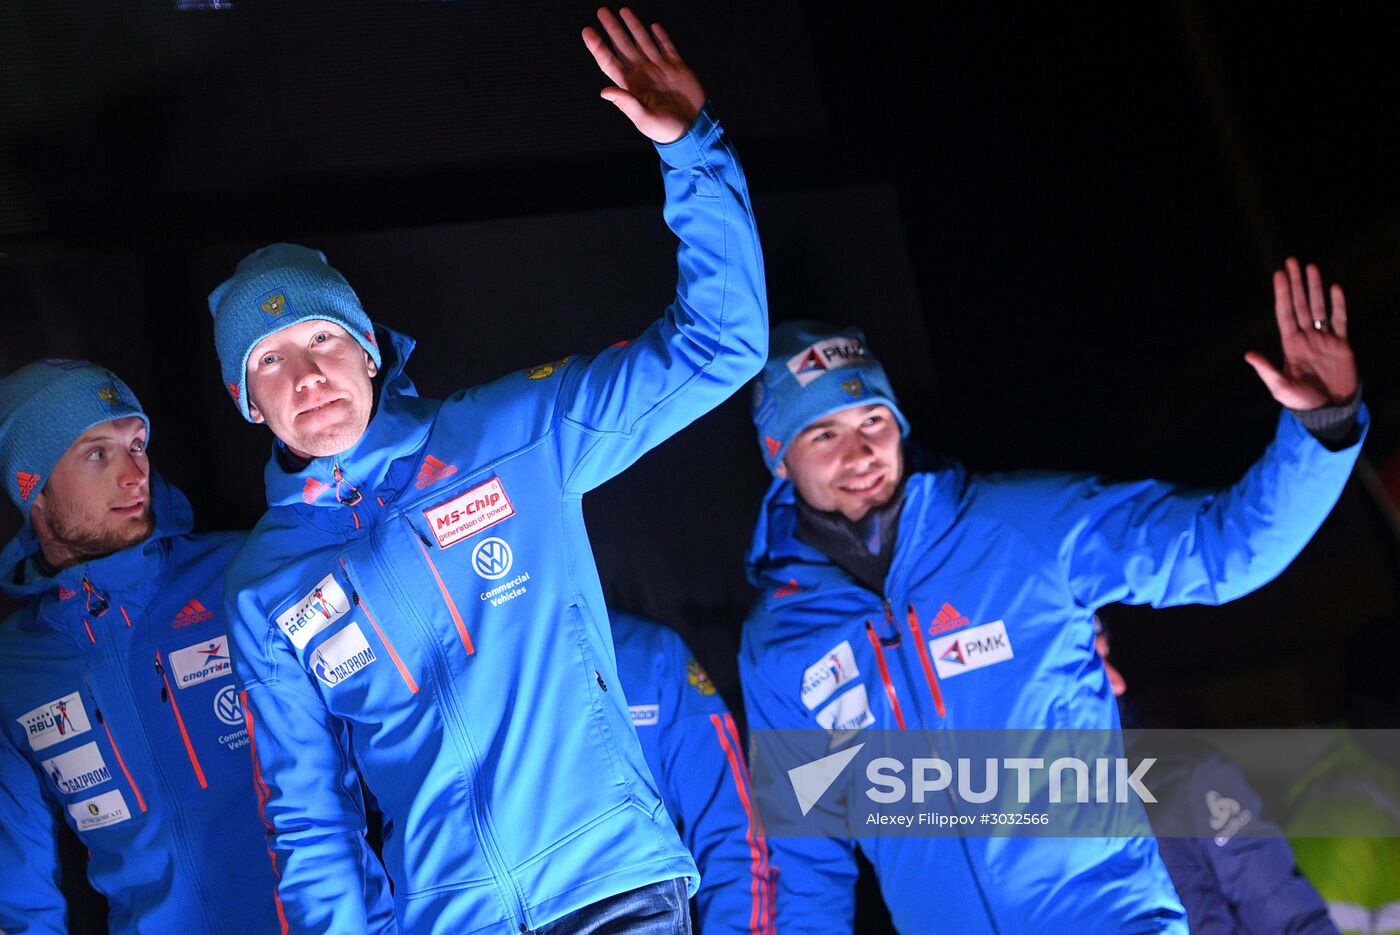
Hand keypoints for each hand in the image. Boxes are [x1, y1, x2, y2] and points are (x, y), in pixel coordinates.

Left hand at [582, 7, 704, 144]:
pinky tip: (653, 26)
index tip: (587, 31)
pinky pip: (667, 47)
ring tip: (624, 11)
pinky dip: (661, 36)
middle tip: (602, 11)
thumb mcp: (644, 120)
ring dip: (633, 26)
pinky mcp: (678, 68)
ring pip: (643, 42)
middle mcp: (643, 74)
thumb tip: (604, 91)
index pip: (609, 62)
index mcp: (631, 86)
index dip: (597, 47)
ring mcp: (660, 69)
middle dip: (612, 28)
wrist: (694, 129)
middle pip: (623, 46)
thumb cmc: (667, 130)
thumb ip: (626, 104)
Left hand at [1244, 257, 1357, 408]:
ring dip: (1315, 288)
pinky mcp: (1342, 345)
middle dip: (1296, 283)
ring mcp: (1324, 339)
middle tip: (1292, 261)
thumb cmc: (1302, 402)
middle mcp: (1306, 337)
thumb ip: (1266, 369)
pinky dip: (1338, 305)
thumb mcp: (1280, 387)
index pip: (1285, 312)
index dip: (1283, 293)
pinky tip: (1335, 288)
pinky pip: (1340, 320)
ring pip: (1319, 307)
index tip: (1278, 274)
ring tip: (1311, 267)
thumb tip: (1248, 354)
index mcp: (1290, 344)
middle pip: (1301, 304)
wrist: (1329, 410)